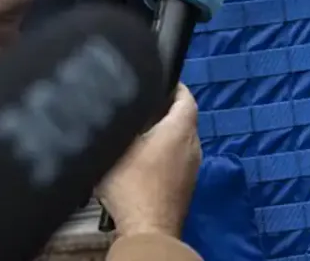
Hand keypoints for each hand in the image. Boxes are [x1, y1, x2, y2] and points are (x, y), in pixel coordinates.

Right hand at [97, 84, 201, 237]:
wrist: (147, 230)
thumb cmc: (132, 185)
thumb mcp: (116, 145)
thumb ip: (119, 121)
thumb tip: (115, 104)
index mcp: (182, 129)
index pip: (186, 96)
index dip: (172, 84)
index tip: (152, 80)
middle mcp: (193, 146)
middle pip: (183, 117)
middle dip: (162, 109)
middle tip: (137, 104)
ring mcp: (192, 167)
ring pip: (179, 140)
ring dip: (162, 133)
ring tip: (134, 130)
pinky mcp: (185, 185)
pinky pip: (176, 159)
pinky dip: (163, 153)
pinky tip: (140, 159)